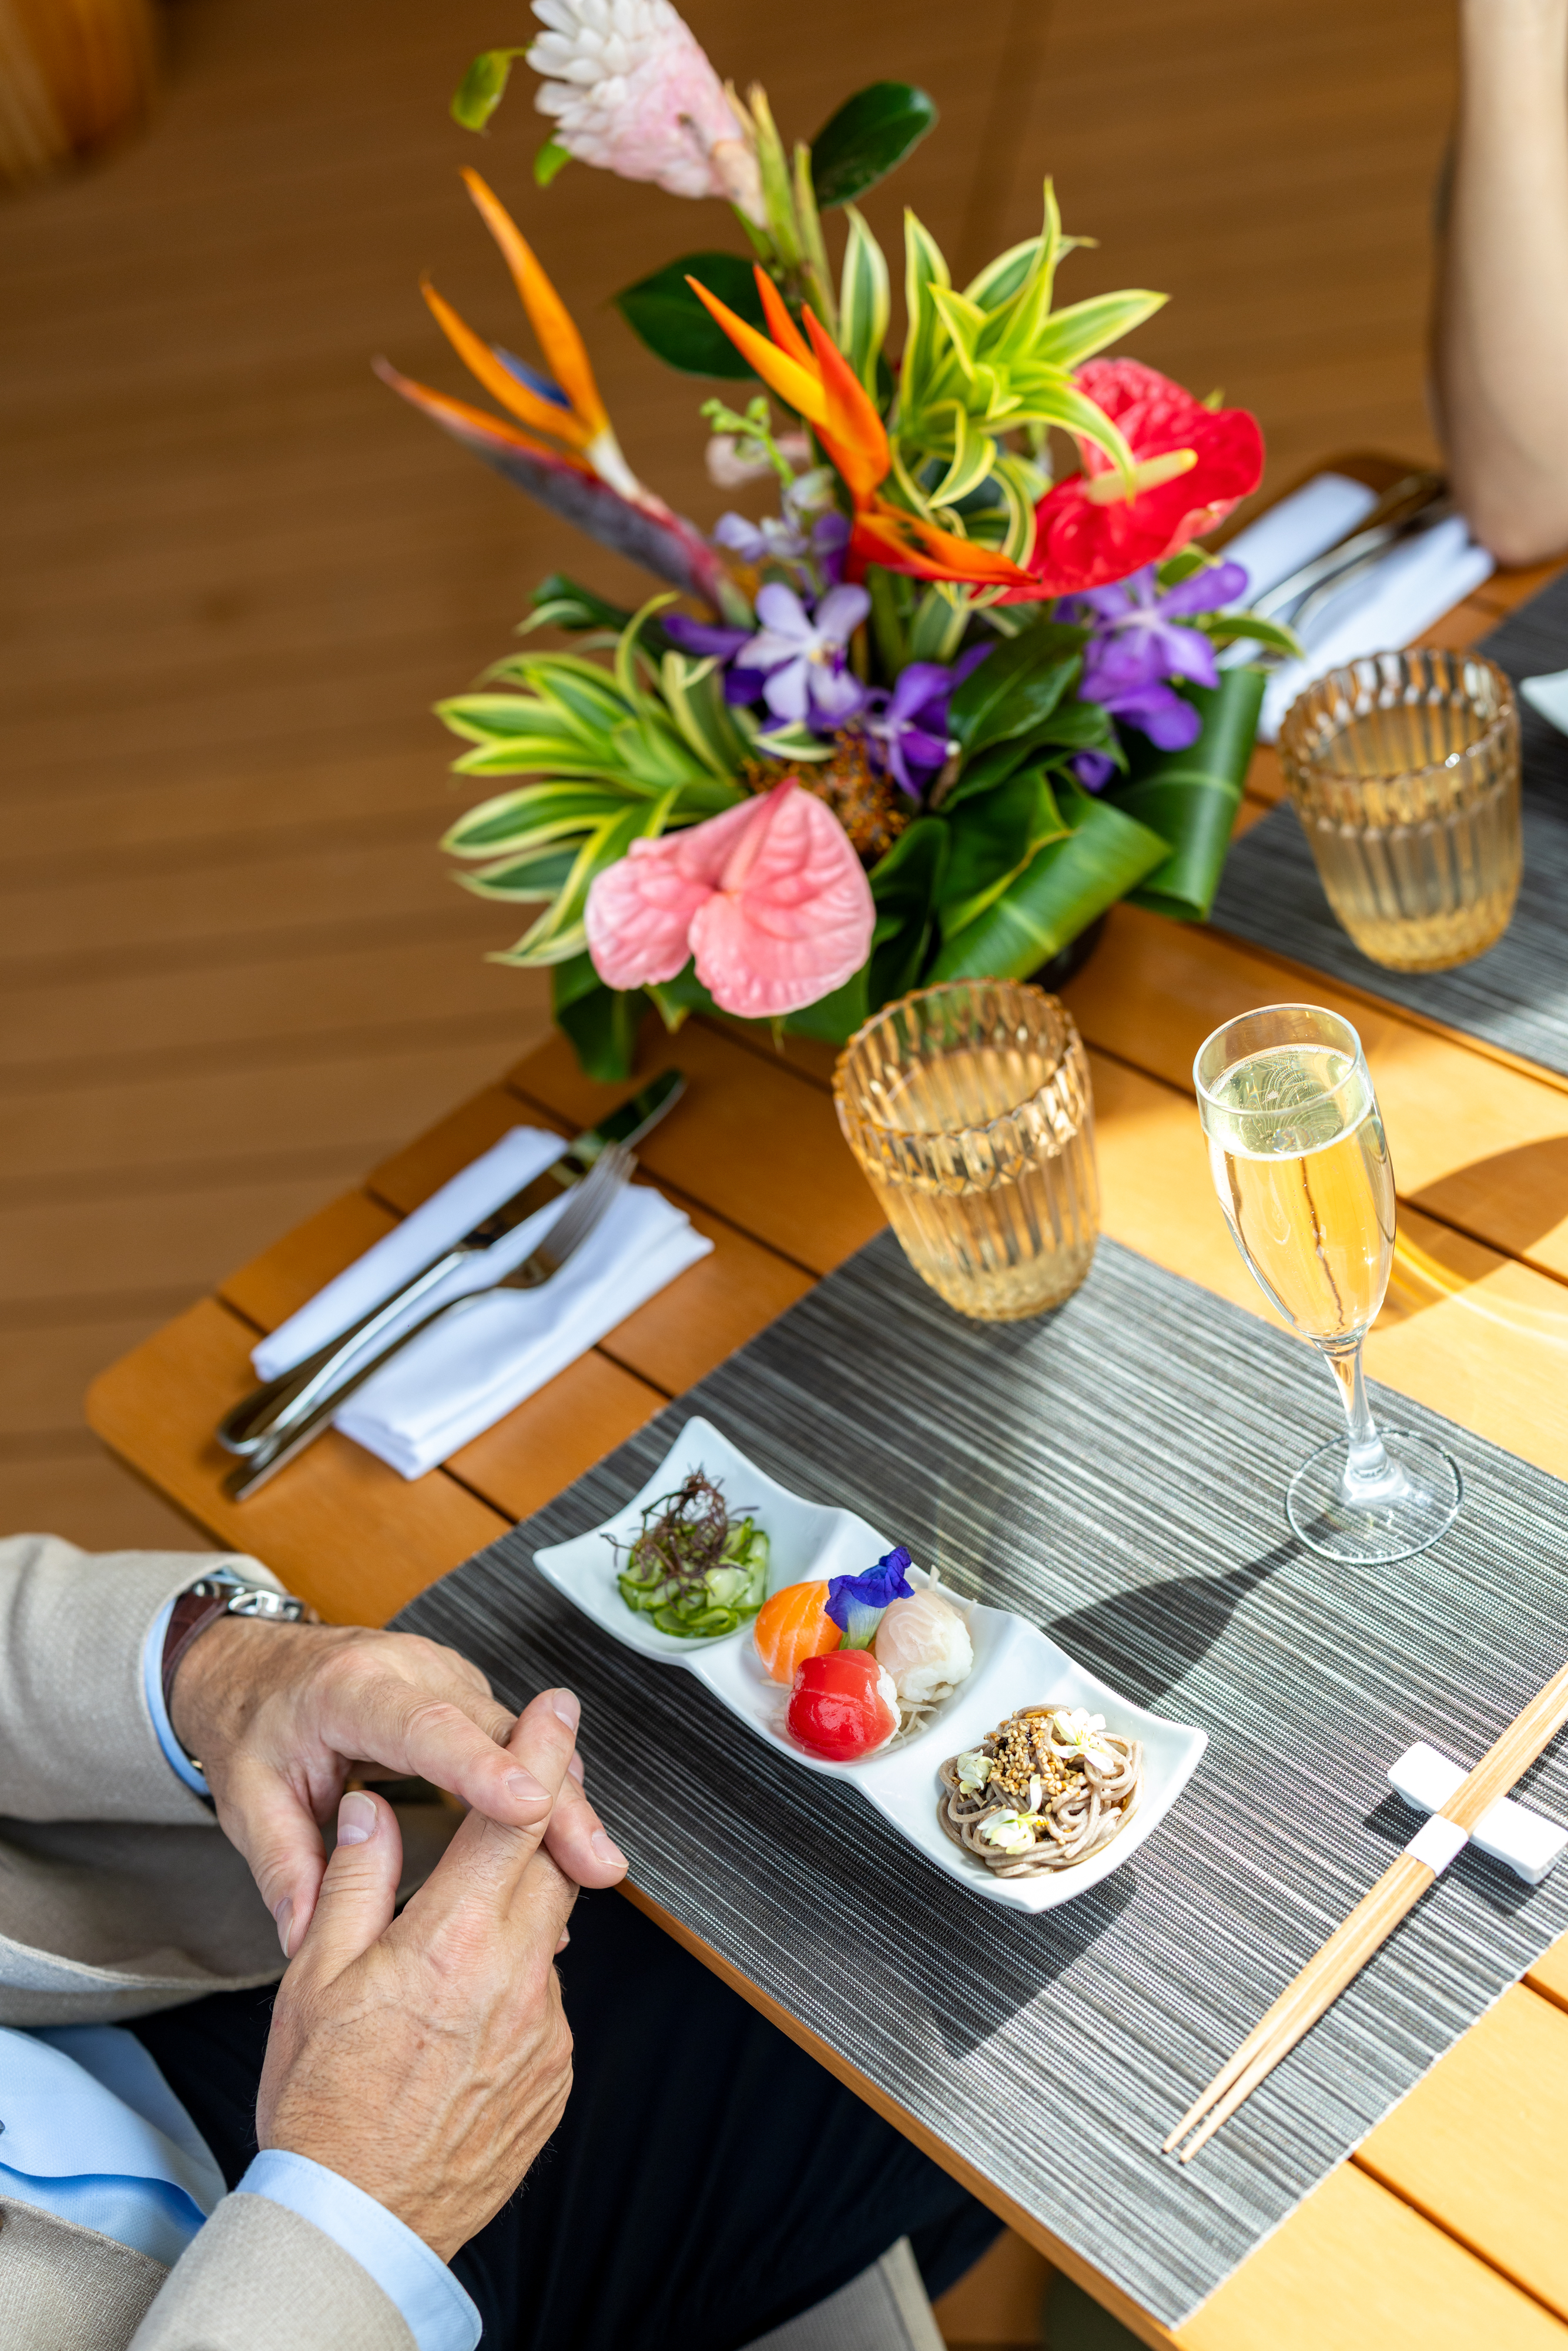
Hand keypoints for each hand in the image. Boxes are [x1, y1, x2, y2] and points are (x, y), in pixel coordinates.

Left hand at [170, 1615, 626, 1955]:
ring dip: (562, 1799)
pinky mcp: (465, 1695)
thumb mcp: (247, 1796)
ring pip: (521, 1737)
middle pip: (496, 1733)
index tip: (526, 1801)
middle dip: (553, 1798)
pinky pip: (515, 1742)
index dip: (478, 1764)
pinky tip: (569, 1841)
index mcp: (349, 1689)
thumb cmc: (252, 1724)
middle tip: (596, 1864)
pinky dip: (546, 1789)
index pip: (423, 1726)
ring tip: (595, 1865)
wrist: (256, 1664)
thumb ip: (284, 1867)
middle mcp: (411, 1671)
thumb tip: (306, 1942)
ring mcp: (446, 1677)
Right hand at [258, 1687, 578, 2259]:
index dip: (540, 1752)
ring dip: (517, 1920)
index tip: (558, 1707)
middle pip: (548, 1866)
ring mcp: (544, 2031)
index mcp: (453, 1939)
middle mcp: (515, 1977)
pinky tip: (466, 2018)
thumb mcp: (315, 1978)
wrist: (356, 2219)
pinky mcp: (555, 2076)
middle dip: (538, 1826)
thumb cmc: (324, 2102)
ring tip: (456, 1951)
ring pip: (547, 1937)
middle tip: (515, 1805)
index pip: (513, 1818)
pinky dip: (516, 1990)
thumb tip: (374, 1811)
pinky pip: (546, 2004)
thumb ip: (356, 1880)